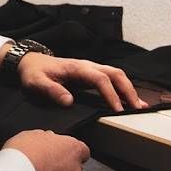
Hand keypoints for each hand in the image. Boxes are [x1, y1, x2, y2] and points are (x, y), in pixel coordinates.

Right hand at [4, 130, 89, 170]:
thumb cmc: (23, 155)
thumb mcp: (32, 134)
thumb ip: (46, 138)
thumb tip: (46, 141)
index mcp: (72, 150)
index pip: (82, 150)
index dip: (70, 151)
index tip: (60, 151)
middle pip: (73, 168)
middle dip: (61, 167)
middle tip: (42, 164)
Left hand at [16, 53, 147, 111]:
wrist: (31, 61)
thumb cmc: (34, 72)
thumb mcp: (36, 82)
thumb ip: (51, 90)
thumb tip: (68, 101)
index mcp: (77, 68)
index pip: (99, 79)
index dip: (110, 93)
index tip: (117, 109)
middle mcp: (88, 66)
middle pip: (115, 74)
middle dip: (128, 90)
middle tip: (137, 108)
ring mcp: (91, 69)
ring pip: (116, 75)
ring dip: (129, 89)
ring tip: (139, 106)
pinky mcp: (91, 74)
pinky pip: (112, 79)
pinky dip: (123, 88)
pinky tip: (129, 100)